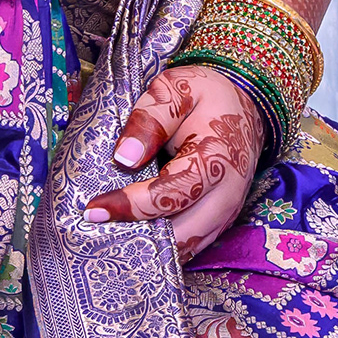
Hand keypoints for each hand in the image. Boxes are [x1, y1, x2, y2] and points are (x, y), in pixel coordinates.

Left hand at [85, 62, 264, 259]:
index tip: (94, 210)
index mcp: (215, 159)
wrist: (243, 106)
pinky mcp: (219, 223)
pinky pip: (190, 246)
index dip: (130, 206)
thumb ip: (150, 118)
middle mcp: (225, 196)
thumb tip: (125, 158)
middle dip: (138, 238)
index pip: (170, 195)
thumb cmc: (205, 96)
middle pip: (180, 235)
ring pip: (185, 248)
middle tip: (95, 234)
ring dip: (150, 248)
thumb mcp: (176, 89)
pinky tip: (132, 237)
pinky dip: (163, 247)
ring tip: (108, 239)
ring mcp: (225, 214)